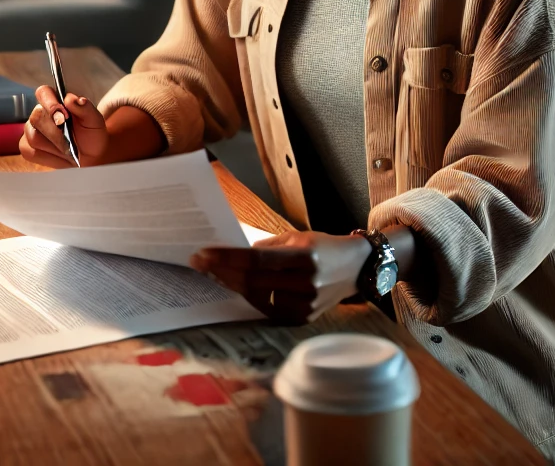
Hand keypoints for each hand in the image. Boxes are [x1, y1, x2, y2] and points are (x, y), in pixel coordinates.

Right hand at [20, 87, 168, 167]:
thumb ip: (87, 109)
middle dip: (54, 126)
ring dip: (53, 143)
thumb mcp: (98, 122)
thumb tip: (75, 99)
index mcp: (57, 102)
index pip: (42, 92)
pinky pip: (29, 151)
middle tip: (70, 135)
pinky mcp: (31, 150)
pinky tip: (61, 157)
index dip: (49, 100)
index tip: (62, 110)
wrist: (96, 159)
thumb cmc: (97, 137)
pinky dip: (45, 155)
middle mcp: (42, 114)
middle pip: (35, 115)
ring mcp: (34, 132)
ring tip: (72, 149)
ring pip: (31, 134)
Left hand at [190, 231, 371, 324]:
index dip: (227, 257)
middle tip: (199, 263)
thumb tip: (235, 254)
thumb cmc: (323, 247)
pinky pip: (267, 309)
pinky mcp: (302, 318)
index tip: (202, 254)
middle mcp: (305, 283)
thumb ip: (267, 246)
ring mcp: (304, 305)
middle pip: (252, 280)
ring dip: (232, 285)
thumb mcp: (298, 237)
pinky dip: (251, 297)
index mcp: (304, 257)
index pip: (256, 258)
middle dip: (221, 271)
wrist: (356, 268)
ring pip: (256, 297)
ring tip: (214, 273)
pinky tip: (238, 286)